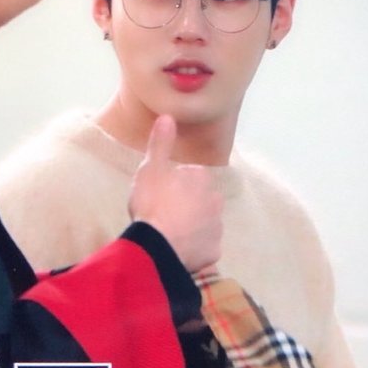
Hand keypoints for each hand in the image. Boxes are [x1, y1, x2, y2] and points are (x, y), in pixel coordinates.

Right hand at [129, 114, 222, 272]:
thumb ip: (160, 143)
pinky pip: (203, 247)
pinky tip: (176, 249)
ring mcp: (216, 227)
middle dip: (186, 206)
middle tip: (163, 215)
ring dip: (190, 227)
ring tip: (168, 234)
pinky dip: (193, 248)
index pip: (189, 177)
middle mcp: (215, 200)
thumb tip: (167, 116)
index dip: (173, 185)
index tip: (159, 194)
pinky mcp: (214, 251)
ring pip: (203, 224)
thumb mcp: (151, 168)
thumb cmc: (153, 203)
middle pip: (200, 200)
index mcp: (201, 178)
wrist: (157, 245)